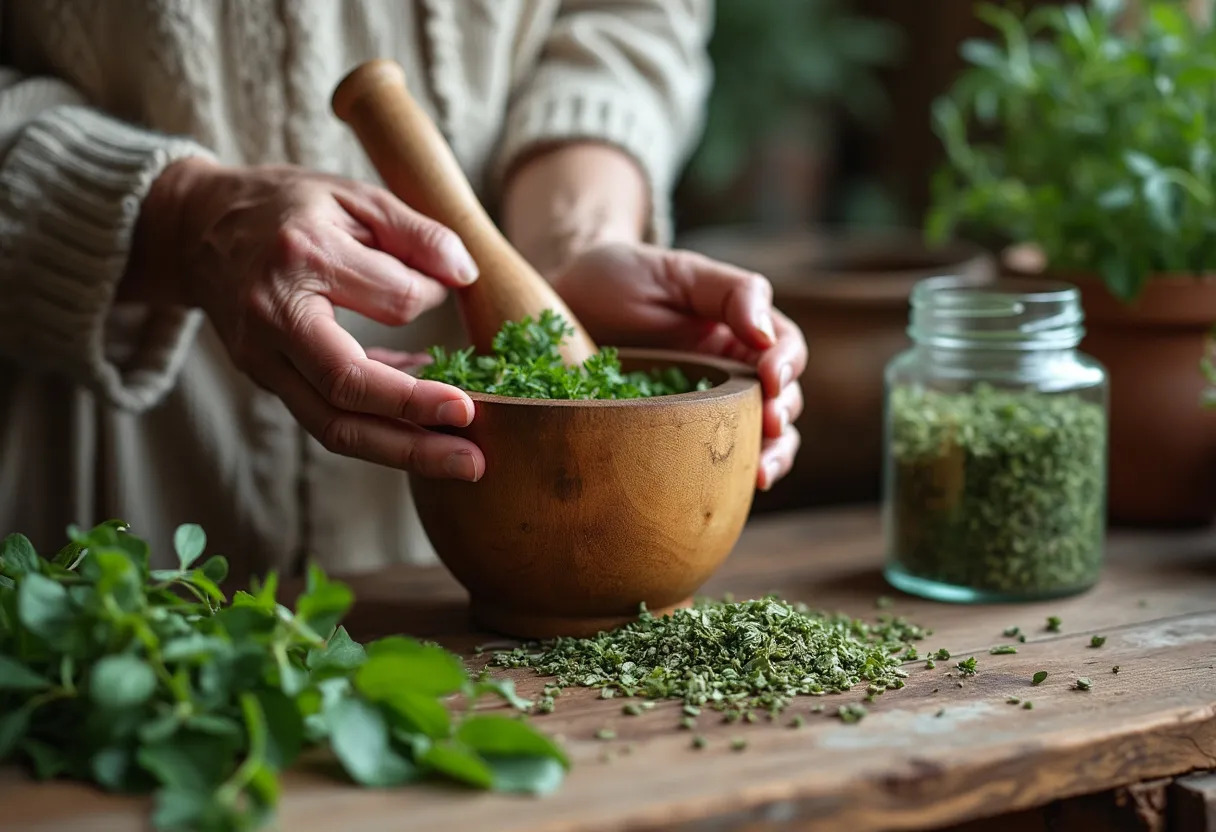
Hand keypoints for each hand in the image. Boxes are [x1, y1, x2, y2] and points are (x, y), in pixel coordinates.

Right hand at [125, 158, 485, 480]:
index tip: (448, 283)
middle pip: (349, 388)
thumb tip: (466, 274)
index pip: (394, 300)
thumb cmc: (286, 207)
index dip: (433, 296)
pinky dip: (382, 429)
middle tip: (476, 445)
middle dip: (418, 419)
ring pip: (333, 424)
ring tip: (465, 463)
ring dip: (403, 451)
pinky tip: (427, 428)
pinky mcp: (267, 381)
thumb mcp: (354, 195)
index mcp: (303, 255)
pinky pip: (329, 418)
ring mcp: (262, 358)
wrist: (195, 229)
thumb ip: (416, 231)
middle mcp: (275, 316)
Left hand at [551, 242, 806, 489]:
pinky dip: (733, 478)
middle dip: (781, 416)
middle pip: (782, 399)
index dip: (787, 364)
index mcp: (739, 329)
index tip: (770, 377)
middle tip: (767, 425)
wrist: (558, 305)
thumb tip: (766, 335)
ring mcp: (704, 410)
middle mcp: (730, 373)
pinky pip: (713, 463)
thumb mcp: (676, 272)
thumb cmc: (618, 279)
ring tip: (761, 472)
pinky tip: (737, 488)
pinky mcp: (673, 439)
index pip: (785, 348)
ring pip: (760, 438)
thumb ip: (731, 292)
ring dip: (771, 456)